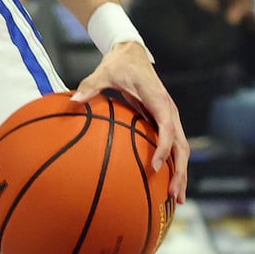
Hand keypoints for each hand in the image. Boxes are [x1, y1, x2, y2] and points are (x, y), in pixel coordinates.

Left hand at [71, 42, 189, 203]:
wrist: (132, 53)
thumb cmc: (118, 64)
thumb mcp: (103, 73)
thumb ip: (90, 86)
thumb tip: (73, 100)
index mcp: (159, 101)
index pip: (166, 129)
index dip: (163, 149)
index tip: (155, 167)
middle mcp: (169, 112)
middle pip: (182, 147)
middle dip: (181, 172)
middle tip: (175, 197)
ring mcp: (169, 118)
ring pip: (181, 150)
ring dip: (181, 173)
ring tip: (176, 200)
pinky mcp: (164, 121)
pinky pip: (172, 146)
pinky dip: (173, 165)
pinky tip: (165, 183)